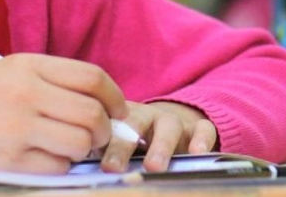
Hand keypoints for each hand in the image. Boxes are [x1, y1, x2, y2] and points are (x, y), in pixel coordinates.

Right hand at [0, 53, 126, 174]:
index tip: (118, 111)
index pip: (91, 77)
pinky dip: (59, 167)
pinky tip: (42, 161)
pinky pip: (57, 167)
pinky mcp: (8, 159)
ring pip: (81, 142)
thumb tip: (97, 106)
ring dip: (83, 151)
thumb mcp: (2, 74)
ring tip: (66, 149)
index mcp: (26, 65)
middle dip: (105, 131)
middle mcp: (25, 91)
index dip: (114, 97)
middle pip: (93, 112)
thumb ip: (46, 84)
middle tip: (97, 140)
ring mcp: (17, 126)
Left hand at [98, 100, 216, 173]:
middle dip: (123, 146)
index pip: (108, 126)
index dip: (102, 144)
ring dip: (160, 146)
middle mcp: (146, 116)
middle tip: (114, 168)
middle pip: (134, 124)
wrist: (168, 124)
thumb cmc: (135, 141)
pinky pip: (204, 128)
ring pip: (169, 126)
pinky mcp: (198, 127)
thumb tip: (81, 168)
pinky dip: (202, 139)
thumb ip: (102, 154)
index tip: (98, 166)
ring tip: (154, 167)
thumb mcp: (117, 144)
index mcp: (121, 118)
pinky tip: (197, 153)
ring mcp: (173, 121)